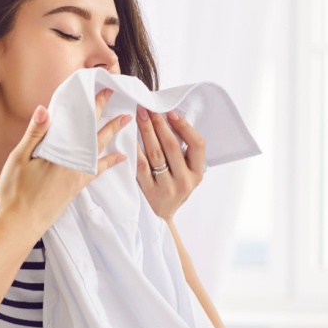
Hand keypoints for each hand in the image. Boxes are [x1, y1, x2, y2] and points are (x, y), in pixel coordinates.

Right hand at [0, 89, 132, 237]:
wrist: (20, 225)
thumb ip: (34, 134)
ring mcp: (77, 178)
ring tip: (124, 122)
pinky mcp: (76, 188)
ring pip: (99, 151)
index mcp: (61, 154)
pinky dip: (108, 162)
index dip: (93, 106)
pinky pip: (97, 170)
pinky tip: (119, 157)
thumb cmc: (15, 192)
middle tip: (118, 100)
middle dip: (107, 116)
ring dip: (111, 134)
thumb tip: (44, 109)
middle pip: (95, 135)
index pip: (82, 124)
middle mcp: (74, 165)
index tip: (103, 91)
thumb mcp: (19, 159)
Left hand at [133, 106, 205, 221]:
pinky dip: (136, 149)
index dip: (185, 127)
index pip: (197, 145)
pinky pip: (141, 165)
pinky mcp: (149, 192)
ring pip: (156, 154)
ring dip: (147, 131)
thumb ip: (183, 153)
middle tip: (149, 108)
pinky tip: (130, 136)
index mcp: (197, 174)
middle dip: (159, 124)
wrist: (160, 219)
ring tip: (140, 116)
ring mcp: (167, 188)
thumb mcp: (186, 174)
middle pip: (172, 146)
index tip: (171, 113)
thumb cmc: (173, 189)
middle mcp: (185, 181)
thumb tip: (170, 120)